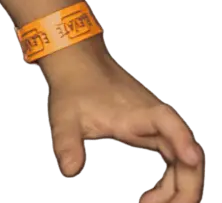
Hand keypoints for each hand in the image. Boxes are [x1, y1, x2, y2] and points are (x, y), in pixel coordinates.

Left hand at [49, 55, 202, 201]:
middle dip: (185, 188)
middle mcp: (153, 117)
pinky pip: (174, 160)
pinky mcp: (154, 130)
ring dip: (178, 189)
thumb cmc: (75, 86)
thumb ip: (66, 142)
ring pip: (184, 161)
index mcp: (134, 111)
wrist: (79, 65)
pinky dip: (169, 182)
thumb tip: (69, 169)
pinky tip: (154, 197)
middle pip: (187, 152)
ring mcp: (156, 124)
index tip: (190, 158)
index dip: (181, 139)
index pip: (166, 121)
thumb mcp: (65, 116)